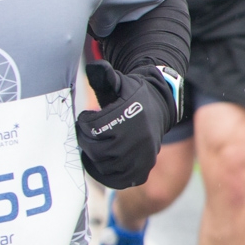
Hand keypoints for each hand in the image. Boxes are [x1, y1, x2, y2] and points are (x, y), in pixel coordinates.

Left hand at [76, 61, 173, 188]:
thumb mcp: (120, 83)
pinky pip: (121, 178)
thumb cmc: (133, 95)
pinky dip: (108, 175)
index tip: (88, 117)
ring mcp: (142, 155)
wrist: (159, 108)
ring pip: (108, 166)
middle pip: (98, 150)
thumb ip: (105, 76)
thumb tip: (95, 66)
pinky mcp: (144, 166)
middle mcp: (138, 138)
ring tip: (95, 147)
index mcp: (130, 117)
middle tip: (89, 135)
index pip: (93, 128)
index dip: (85, 123)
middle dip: (88, 142)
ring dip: (96, 159)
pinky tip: (102, 165)